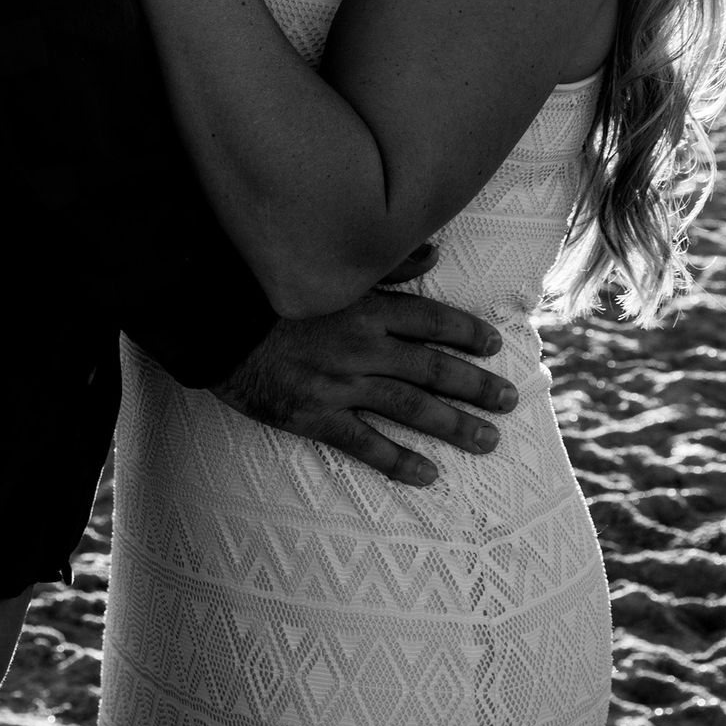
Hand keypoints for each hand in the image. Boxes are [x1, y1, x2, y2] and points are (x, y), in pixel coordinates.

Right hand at [213, 286, 518, 486]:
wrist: (214, 323)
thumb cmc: (270, 290)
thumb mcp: (329, 268)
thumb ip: (386, 264)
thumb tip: (435, 252)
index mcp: (368, 306)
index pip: (433, 320)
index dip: (468, 334)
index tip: (495, 347)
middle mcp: (363, 346)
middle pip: (433, 368)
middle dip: (477, 386)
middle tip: (511, 400)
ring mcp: (341, 384)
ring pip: (411, 408)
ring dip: (454, 425)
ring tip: (488, 440)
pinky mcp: (314, 416)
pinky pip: (365, 444)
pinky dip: (399, 460)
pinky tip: (428, 474)